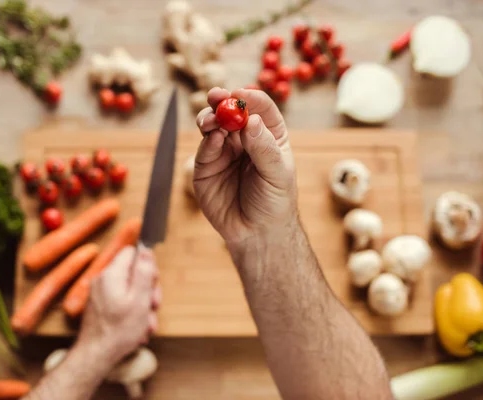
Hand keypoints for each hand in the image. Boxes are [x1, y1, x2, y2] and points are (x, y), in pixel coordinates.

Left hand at [77, 245, 160, 362]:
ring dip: (143, 307)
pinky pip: (122, 303)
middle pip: (133, 273)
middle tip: (153, 306)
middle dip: (148, 291)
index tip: (153, 282)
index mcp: (111, 274)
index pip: (132, 252)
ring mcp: (101, 294)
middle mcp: (103, 280)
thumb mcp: (140, 299)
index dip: (147, 265)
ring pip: (130, 291)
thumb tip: (146, 249)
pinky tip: (137, 330)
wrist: (95, 356)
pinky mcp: (101, 307)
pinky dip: (132, 314)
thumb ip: (144, 272)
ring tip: (146, 325)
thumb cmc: (118, 331)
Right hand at [194, 87, 296, 246]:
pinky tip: (213, 139)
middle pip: (232, 112)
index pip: (260, 109)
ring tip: (209, 120)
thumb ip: (264, 148)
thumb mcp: (277, 175)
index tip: (240, 94)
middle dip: (222, 101)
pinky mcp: (206, 167)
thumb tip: (251, 120)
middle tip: (215, 95)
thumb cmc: (274, 202)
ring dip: (209, 118)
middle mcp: (244, 139)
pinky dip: (207, 141)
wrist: (256, 233)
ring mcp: (223, 151)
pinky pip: (204, 149)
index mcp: (268, 135)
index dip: (250, 98)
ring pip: (213, 126)